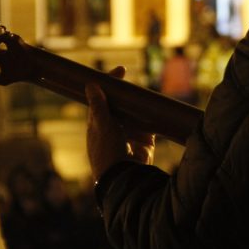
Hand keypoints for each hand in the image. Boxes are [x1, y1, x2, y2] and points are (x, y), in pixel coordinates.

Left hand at [85, 66, 155, 181]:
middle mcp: (113, 128)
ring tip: (146, 93)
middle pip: (121, 105)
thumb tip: (91, 85)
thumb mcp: (102, 126)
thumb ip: (99, 106)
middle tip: (134, 81)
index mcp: (98, 124)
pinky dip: (153, 119)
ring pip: (136, 114)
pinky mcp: (145, 143)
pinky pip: (150, 126)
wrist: (124, 177)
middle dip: (127, 94)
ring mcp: (129, 135)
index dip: (109, 84)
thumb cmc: (107, 152)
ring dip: (141, 105)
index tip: (120, 71)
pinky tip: (156, 109)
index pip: (102, 99)